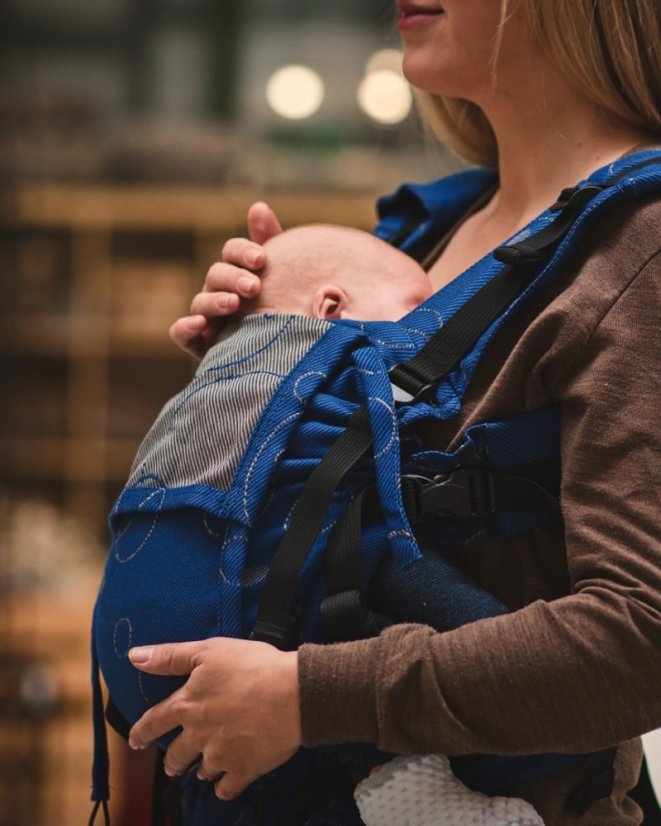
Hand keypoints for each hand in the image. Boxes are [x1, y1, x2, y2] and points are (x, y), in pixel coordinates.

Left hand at [127, 637, 300, 799]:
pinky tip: (227, 781)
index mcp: (187, 706)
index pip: (153, 722)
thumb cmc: (253, 666)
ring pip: (201, 772)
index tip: (136, 741)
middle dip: (172, 760)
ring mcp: (221, 756)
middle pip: (175, 755)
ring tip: (204, 767)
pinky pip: (226, 788)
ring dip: (200, 770)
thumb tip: (134, 657)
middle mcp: (198, 735)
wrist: (293, 693)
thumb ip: (169, 656)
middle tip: (173, 763)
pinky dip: (224, 786)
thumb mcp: (208, 650)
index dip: (141, 732)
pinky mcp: (245, 769)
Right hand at [170, 202, 282, 359]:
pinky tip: (201, 324)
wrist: (286, 359)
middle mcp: (218, 293)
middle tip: (254, 287)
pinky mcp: (199, 345)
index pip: (232, 252)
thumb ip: (272, 243)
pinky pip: (180, 334)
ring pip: (200, 302)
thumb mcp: (283, 279)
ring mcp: (207, 319)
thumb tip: (258, 207)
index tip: (262, 259)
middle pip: (216, 274)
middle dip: (233, 277)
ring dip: (215, 300)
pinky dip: (186, 327)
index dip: (243, 252)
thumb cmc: (284, 311)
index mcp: (238, 273)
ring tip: (234, 304)